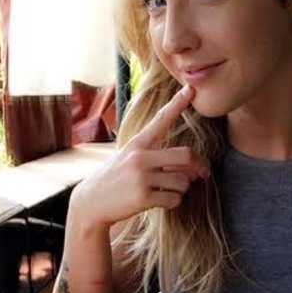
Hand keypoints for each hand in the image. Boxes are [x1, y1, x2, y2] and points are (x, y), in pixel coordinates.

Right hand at [73, 84, 209, 228]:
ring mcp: (141, 177)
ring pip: (183, 182)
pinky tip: (160, 201)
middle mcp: (140, 157)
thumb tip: (193, 166)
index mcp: (137, 144)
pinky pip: (174, 199)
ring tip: (168, 189)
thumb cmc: (115, 179)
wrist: (91, 203)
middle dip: (199, 165)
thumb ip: (159, 158)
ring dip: (182, 188)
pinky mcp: (143, 197)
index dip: (177, 104)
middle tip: (201, 173)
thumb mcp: (129, 158)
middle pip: (185, 155)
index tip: (191, 89)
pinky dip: (173, 202)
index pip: (161, 120)